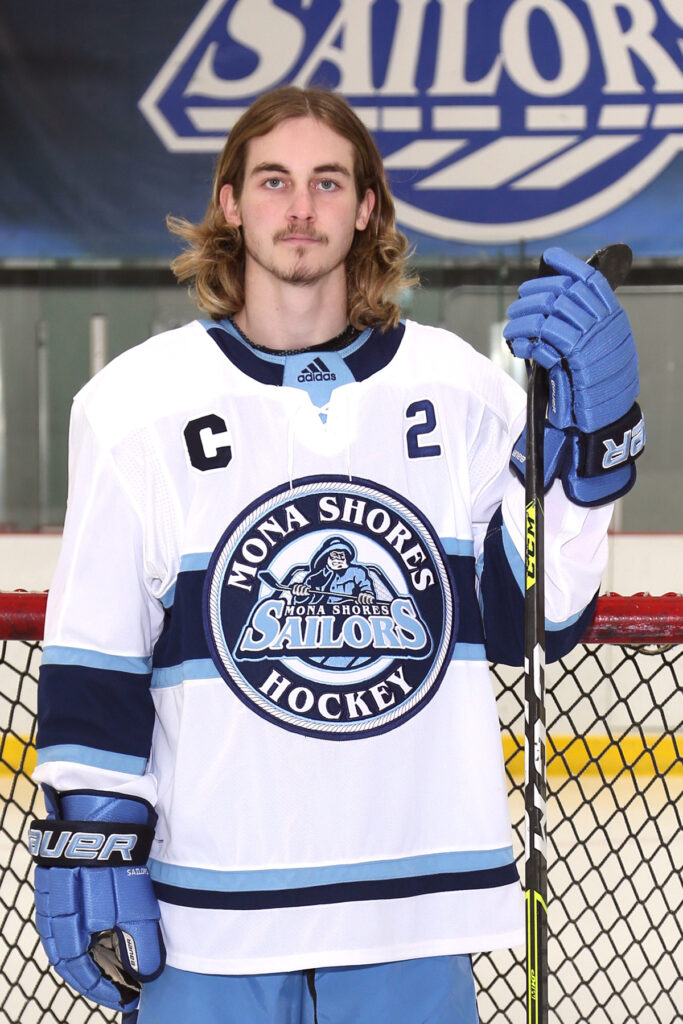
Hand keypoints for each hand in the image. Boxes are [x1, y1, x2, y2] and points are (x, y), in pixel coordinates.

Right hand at [30, 791, 164, 1011]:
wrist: (98, 806)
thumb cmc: (114, 859)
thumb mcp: (134, 906)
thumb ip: (139, 944)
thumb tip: (145, 975)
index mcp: (68, 929)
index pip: (80, 973)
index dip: (103, 988)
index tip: (126, 995)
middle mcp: (53, 914)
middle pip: (68, 957)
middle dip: (94, 972)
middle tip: (119, 979)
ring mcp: (52, 891)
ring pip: (65, 934)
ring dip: (88, 949)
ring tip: (114, 953)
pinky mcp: (58, 871)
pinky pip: (65, 912)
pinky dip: (83, 925)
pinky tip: (102, 919)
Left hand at [503, 247, 643, 505]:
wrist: (599, 426)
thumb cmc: (589, 393)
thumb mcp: (587, 354)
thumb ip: (576, 328)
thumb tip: (550, 303)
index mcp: (612, 320)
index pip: (590, 280)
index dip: (568, 266)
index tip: (549, 258)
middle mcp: (607, 326)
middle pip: (563, 292)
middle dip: (534, 296)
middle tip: (517, 308)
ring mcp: (595, 341)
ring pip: (550, 313)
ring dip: (524, 320)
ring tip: (513, 332)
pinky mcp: (580, 358)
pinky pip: (547, 336)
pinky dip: (528, 340)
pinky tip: (521, 349)